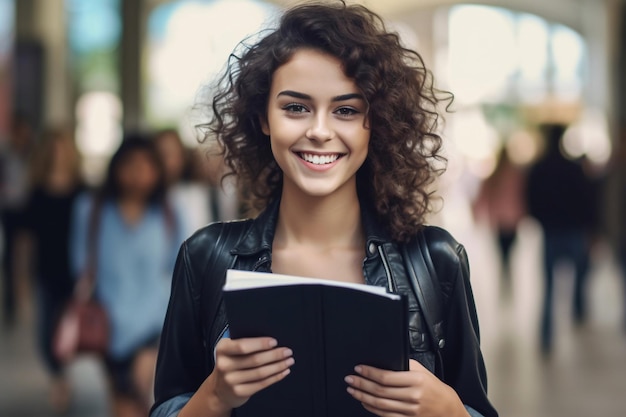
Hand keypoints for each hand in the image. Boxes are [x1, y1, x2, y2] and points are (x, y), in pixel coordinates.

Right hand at [203, 337, 293, 413]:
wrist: (219, 388)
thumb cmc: (231, 362)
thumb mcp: (231, 350)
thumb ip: (245, 343)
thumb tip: (271, 341)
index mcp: (222, 349)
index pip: (243, 346)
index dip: (260, 344)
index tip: (275, 342)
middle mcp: (224, 365)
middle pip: (255, 360)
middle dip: (275, 355)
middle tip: (288, 351)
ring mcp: (231, 380)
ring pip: (261, 372)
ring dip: (278, 366)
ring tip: (289, 361)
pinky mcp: (239, 392)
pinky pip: (262, 384)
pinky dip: (276, 377)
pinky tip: (284, 371)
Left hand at [344, 359, 468, 416]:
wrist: (449, 411)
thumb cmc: (436, 390)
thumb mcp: (424, 372)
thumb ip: (406, 366)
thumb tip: (385, 361)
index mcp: (416, 381)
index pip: (386, 377)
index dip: (369, 373)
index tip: (359, 368)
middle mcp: (412, 397)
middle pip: (380, 391)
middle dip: (361, 384)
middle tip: (350, 379)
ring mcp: (410, 411)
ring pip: (380, 405)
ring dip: (362, 396)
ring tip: (352, 389)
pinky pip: (385, 415)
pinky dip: (371, 409)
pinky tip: (364, 402)